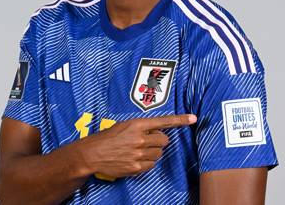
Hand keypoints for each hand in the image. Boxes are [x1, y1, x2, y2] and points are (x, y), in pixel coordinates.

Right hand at [77, 114, 196, 177]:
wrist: (92, 154)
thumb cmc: (107, 138)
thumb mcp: (123, 126)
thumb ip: (140, 128)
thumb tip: (155, 132)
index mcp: (136, 125)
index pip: (163, 121)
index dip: (180, 120)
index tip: (193, 118)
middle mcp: (140, 139)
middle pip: (164, 140)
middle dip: (158, 141)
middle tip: (147, 142)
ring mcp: (139, 154)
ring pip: (159, 154)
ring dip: (153, 153)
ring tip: (139, 151)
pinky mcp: (136, 167)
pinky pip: (151, 165)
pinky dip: (147, 163)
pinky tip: (136, 160)